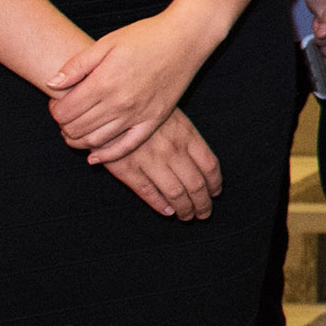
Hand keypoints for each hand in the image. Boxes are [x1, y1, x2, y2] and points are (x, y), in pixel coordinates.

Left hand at [49, 11, 212, 159]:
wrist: (186, 38)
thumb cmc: (146, 36)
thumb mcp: (106, 43)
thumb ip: (77, 65)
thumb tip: (52, 84)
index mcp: (104, 82)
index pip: (64, 111)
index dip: (54, 110)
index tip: (57, 102)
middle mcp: (119, 103)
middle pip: (76, 128)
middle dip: (64, 125)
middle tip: (66, 115)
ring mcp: (137, 114)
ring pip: (95, 141)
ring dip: (78, 140)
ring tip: (75, 131)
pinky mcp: (154, 120)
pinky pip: (127, 147)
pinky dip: (107, 155)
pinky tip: (95, 156)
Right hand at [103, 110, 223, 218]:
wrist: (109, 109)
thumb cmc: (145, 112)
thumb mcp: (173, 117)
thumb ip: (188, 139)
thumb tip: (204, 167)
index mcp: (186, 135)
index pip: (209, 166)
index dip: (215, 184)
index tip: (216, 193)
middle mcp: (172, 150)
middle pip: (195, 184)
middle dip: (203, 203)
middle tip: (204, 213)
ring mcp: (150, 160)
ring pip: (175, 192)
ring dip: (184, 209)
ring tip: (187, 216)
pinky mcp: (127, 169)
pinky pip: (148, 192)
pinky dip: (160, 205)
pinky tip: (168, 212)